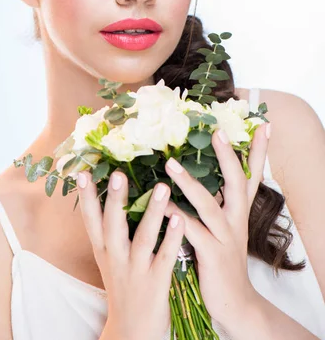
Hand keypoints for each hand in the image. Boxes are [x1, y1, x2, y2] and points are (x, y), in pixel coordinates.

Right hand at [76, 166, 185, 339]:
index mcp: (103, 251)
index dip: (86, 198)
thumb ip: (109, 230)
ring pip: (143, 238)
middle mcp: (116, 259)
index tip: (82, 173)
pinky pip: (165, 257)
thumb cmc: (123, 287)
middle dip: (114, 200)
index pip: (91, 220)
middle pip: (112, 226)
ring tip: (162, 186)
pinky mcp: (156, 284)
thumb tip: (110, 195)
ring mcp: (136, 271)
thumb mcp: (109, 259)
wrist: (132, 333)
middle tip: (118, 174)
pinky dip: (172, 238)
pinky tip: (181, 220)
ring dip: (152, 212)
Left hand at [163, 122, 269, 328]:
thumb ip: (216, 202)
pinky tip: (165, 209)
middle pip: (237, 182)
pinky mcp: (212, 255)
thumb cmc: (222, 258)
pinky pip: (194, 233)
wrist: (234, 303)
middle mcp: (236, 220)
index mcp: (239, 211)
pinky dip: (179, 219)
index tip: (264, 125)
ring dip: (189, 183)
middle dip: (227, 156)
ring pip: (209, 205)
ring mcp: (225, 237)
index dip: (259, 151)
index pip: (252, 175)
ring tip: (170, 163)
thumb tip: (198, 175)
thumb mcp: (225, 227)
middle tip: (218, 131)